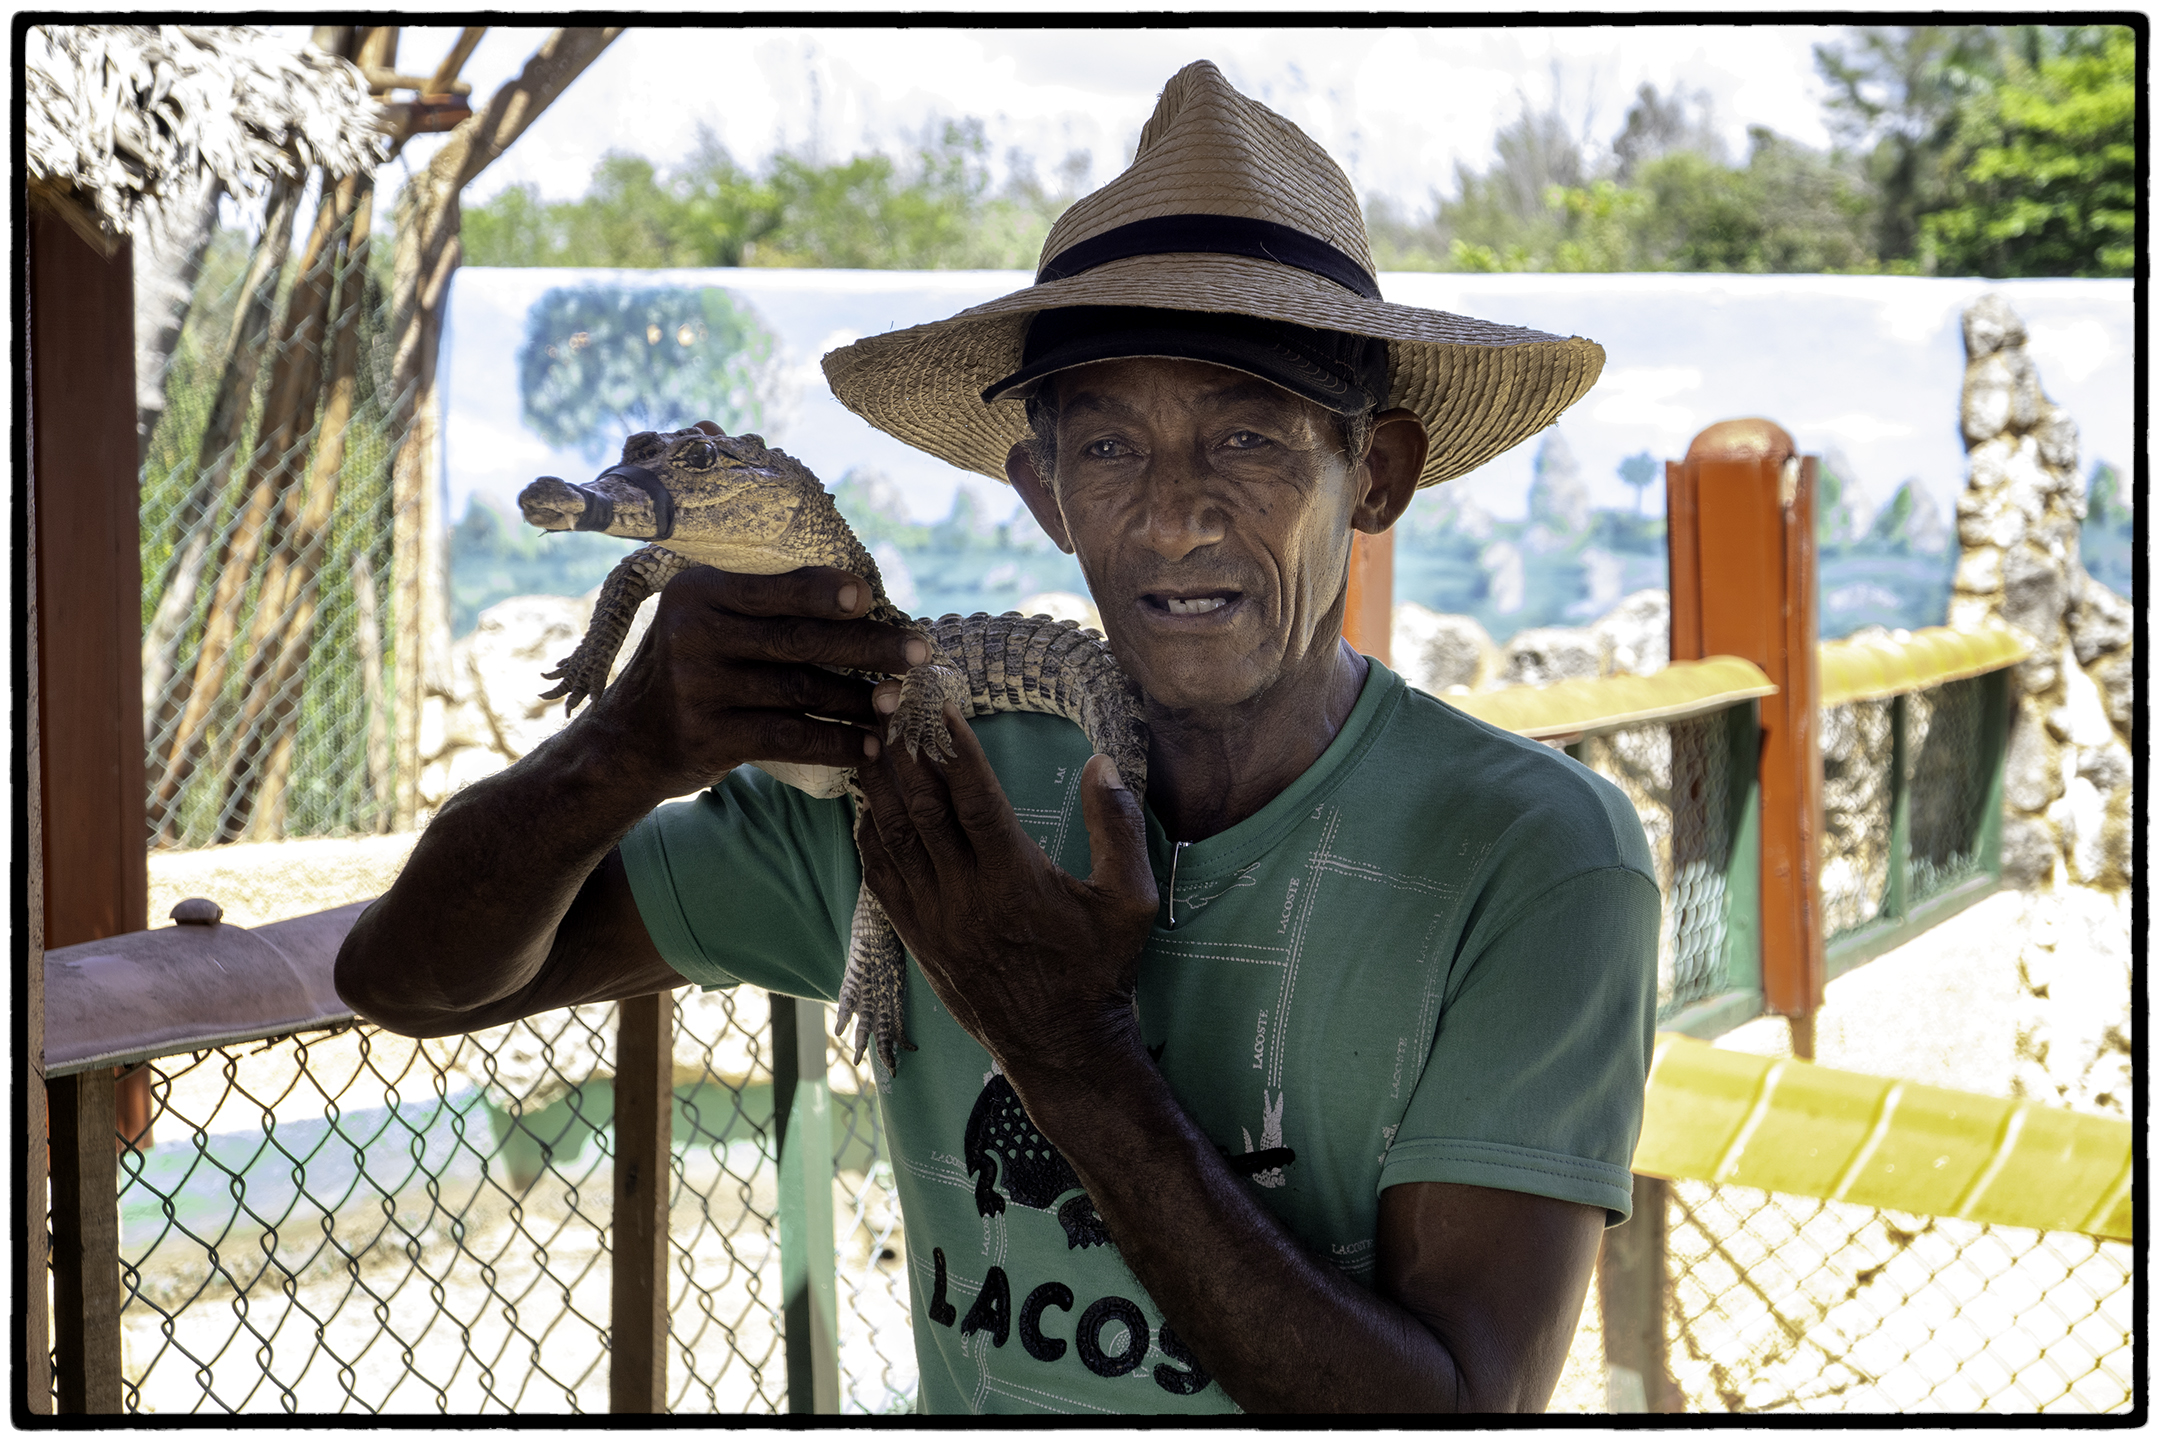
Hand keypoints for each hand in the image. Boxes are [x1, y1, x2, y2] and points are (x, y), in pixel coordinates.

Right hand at [584, 564, 925, 799]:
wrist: (627, 742)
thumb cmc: (693, 669)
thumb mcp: (709, 621)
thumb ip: (765, 607)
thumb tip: (863, 603)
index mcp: (699, 590)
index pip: (777, 589)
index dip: (827, 593)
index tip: (872, 598)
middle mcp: (694, 633)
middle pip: (799, 639)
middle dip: (868, 647)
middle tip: (920, 652)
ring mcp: (698, 687)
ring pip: (800, 690)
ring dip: (860, 699)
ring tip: (901, 702)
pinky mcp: (709, 736)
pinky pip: (790, 736)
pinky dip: (836, 741)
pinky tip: (870, 746)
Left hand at [853, 706, 1158, 1079]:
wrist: (1060, 1046)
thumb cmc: (1099, 970)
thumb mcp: (1130, 900)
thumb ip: (1119, 829)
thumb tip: (1102, 764)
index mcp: (1015, 878)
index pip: (975, 798)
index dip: (955, 749)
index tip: (940, 708)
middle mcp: (965, 895)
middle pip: (922, 810)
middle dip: (906, 754)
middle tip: (892, 709)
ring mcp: (935, 918)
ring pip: (894, 840)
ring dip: (880, 788)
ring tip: (872, 742)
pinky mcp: (917, 939)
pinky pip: (880, 879)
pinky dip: (869, 838)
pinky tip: (867, 807)